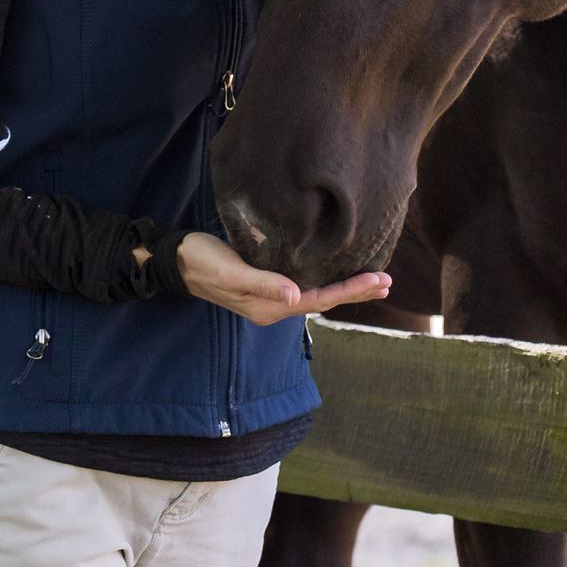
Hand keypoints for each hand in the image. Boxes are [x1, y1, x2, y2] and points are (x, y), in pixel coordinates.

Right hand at [177, 230, 392, 327]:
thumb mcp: (232, 271)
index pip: (319, 300)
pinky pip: (305, 286)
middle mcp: (274, 306)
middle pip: (323, 301)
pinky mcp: (266, 285)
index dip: (350, 290)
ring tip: (374, 281)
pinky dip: (327, 281)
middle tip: (388, 282)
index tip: (378, 279)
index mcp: (269, 307)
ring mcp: (270, 297)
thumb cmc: (202, 261)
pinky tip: (337, 274)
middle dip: (356, 292)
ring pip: (317, 294)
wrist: (177, 259)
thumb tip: (296, 296)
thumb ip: (264, 284)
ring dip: (345, 288)